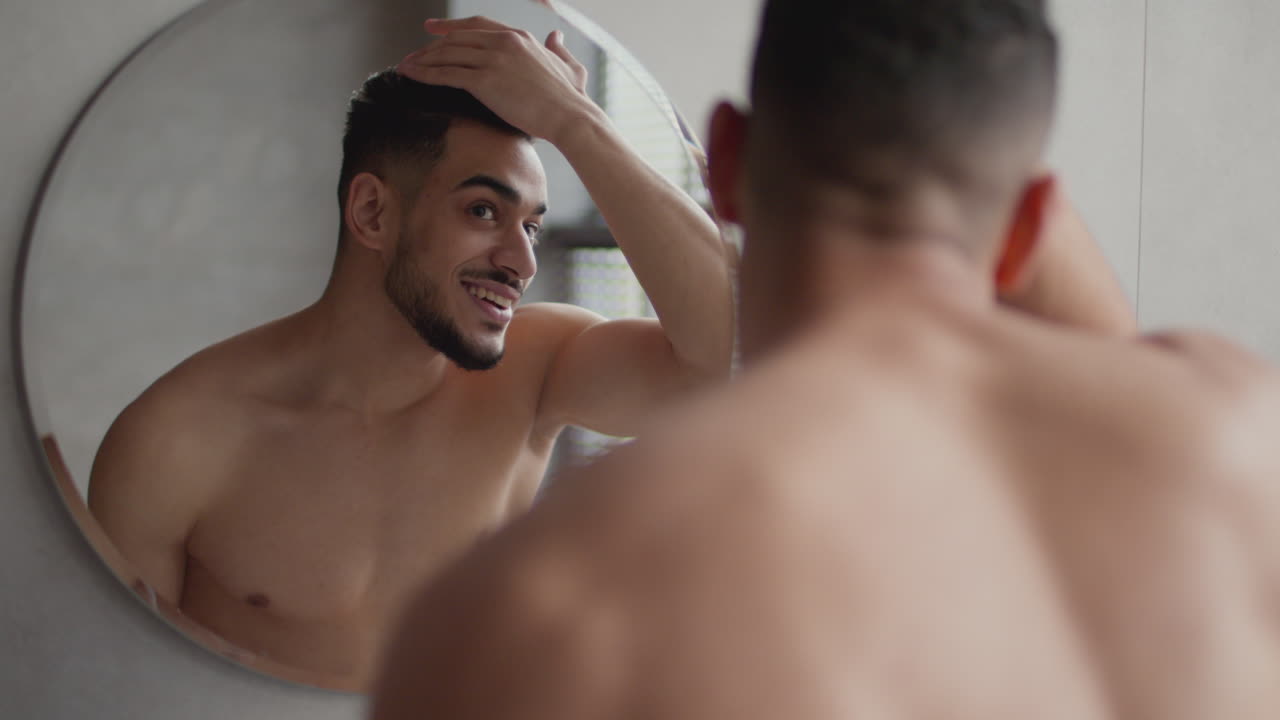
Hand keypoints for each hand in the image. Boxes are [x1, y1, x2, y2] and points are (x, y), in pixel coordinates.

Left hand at [396, 17, 599, 145]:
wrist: (569, 116)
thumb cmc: (571, 100)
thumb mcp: (569, 67)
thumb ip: (559, 49)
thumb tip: (556, 36)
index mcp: (519, 37)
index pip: (476, 26)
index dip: (451, 27)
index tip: (432, 29)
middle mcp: (503, 42)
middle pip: (456, 38)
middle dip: (430, 46)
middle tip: (412, 53)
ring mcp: (492, 59)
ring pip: (447, 54)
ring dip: (422, 60)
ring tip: (405, 66)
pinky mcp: (484, 80)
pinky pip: (446, 73)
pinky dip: (425, 73)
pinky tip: (411, 76)